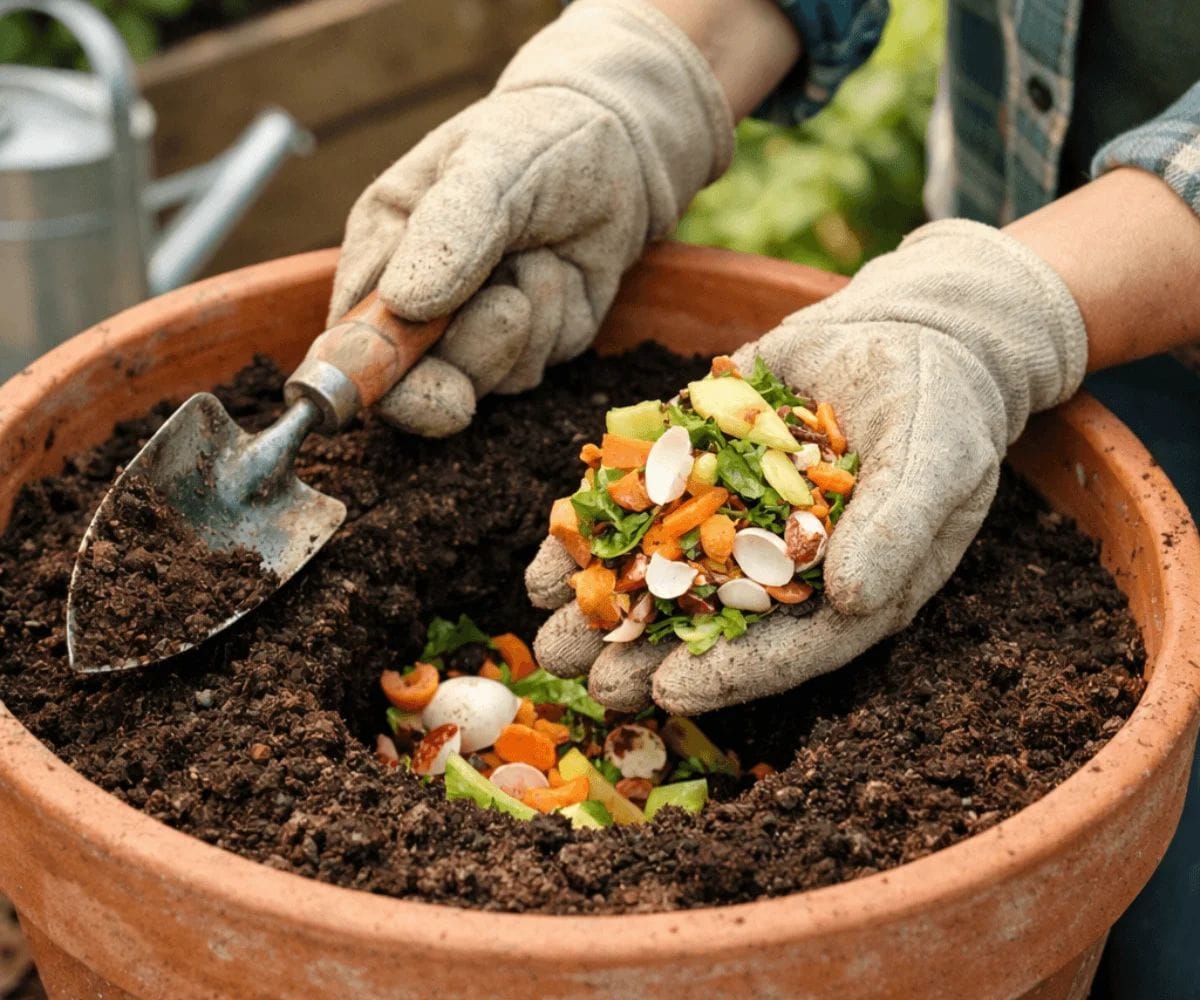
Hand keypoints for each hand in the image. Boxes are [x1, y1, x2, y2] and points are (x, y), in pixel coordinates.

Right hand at [328, 0, 731, 436]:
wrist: (618, 151)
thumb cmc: (535, 142)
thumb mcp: (488, 166)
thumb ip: (448, 232)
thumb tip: (404, 304)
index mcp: (381, 252)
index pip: (348, 337)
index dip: (361, 371)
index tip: (396, 381)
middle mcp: (417, 305)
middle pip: (404, 388)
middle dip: (440, 385)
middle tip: (484, 351)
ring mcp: (472, 333)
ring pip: (478, 381)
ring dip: (516, 327)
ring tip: (539, 256)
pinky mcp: (526, 350)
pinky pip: (530, 370)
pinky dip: (553, 326)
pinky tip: (562, 271)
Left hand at [527, 220, 1087, 713]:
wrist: (914, 331)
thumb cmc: (945, 405)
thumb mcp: (937, 460)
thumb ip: (897, 527)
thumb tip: (854, 599)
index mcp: (847, 590)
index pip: (786, 647)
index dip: (727, 674)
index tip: (665, 693)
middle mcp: (783, 566)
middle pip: (710, 623)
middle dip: (645, 652)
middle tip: (582, 679)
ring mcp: (737, 518)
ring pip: (663, 571)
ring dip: (607, 603)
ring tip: (547, 633)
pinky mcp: (702, 466)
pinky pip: (643, 504)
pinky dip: (598, 528)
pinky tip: (549, 555)